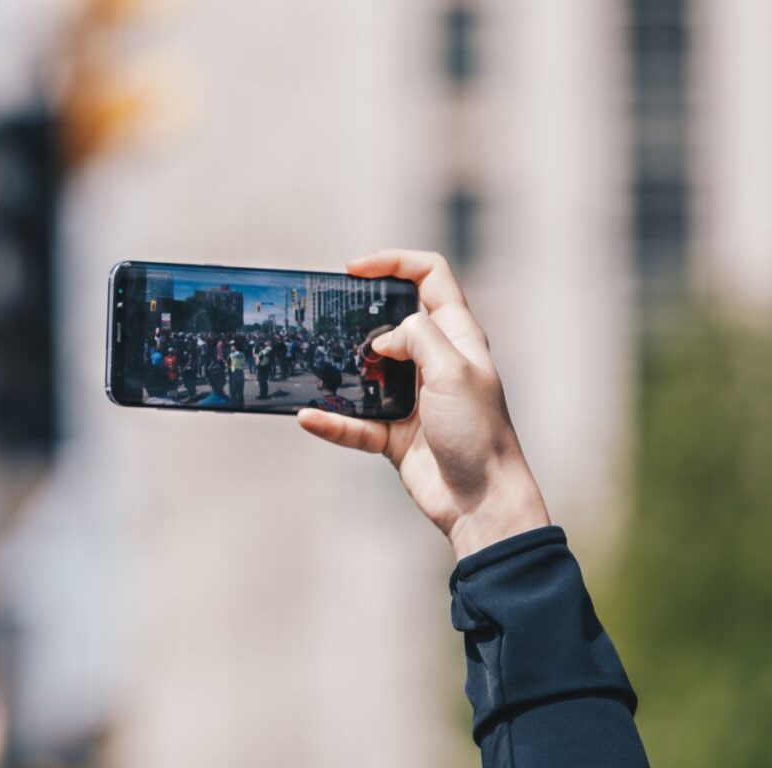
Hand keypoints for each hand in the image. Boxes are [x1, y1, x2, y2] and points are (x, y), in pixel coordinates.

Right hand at [298, 250, 549, 559]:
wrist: (483, 501)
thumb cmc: (479, 432)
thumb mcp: (453, 370)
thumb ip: (418, 338)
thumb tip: (384, 339)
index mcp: (456, 337)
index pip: (429, 278)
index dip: (393, 263)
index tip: (353, 269)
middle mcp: (433, 362)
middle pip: (391, 321)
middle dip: (357, 316)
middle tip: (325, 317)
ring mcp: (411, 398)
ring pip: (367, 372)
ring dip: (340, 370)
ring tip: (313, 364)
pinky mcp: (394, 434)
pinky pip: (354, 422)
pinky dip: (331, 421)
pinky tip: (308, 417)